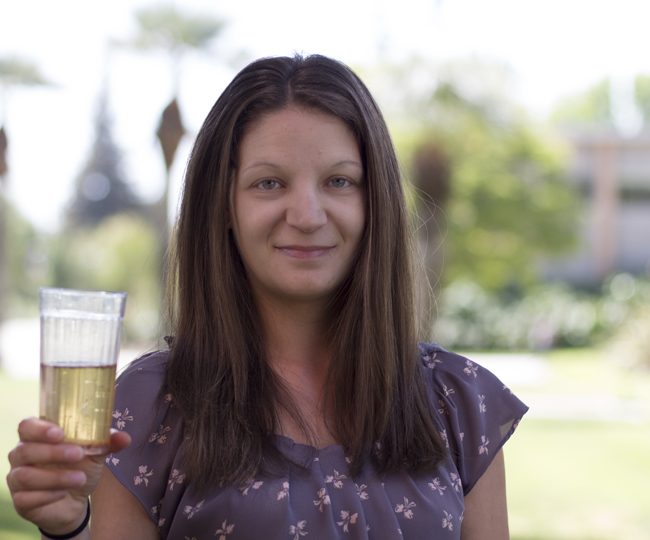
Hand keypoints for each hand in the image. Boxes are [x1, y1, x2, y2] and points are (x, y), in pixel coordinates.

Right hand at [6, 417, 130, 534]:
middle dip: (53, 452)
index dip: (40, 428)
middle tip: (78, 454)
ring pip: (25, 475)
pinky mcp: (20, 500)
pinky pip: (26, 498)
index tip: (60, 433)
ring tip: (80, 478)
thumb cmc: (80, 467)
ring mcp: (17, 478)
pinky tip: (62, 494)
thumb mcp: (95, 454)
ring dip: (55, 477)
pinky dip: (47, 495)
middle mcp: (22, 455)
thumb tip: (124, 438)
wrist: (74, 501)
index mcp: (37, 437)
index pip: (27, 426)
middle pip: (25, 449)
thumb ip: (107, 442)